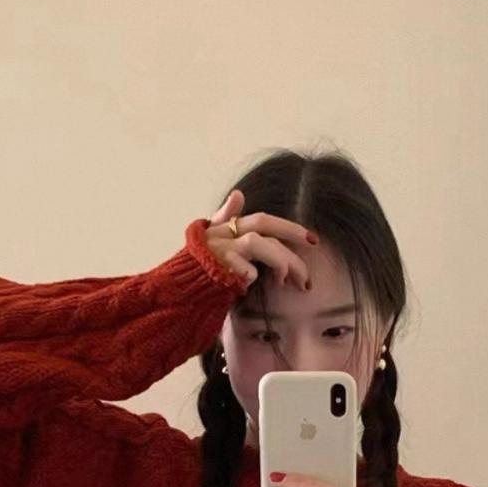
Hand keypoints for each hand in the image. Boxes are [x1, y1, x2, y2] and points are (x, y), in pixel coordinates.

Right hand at [203, 189, 317, 290]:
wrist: (172, 294)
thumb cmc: (196, 272)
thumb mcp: (213, 244)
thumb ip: (226, 219)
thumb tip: (238, 193)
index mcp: (225, 228)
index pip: (263, 221)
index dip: (289, 228)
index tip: (313, 240)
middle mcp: (222, 234)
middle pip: (264, 224)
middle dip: (293, 235)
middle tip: (314, 254)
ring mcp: (219, 249)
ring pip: (258, 242)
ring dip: (280, 260)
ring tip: (292, 281)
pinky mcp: (215, 266)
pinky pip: (243, 268)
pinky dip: (250, 275)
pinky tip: (251, 283)